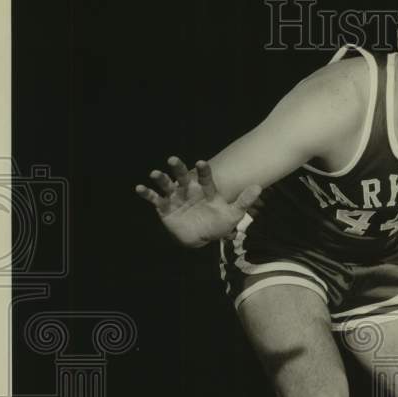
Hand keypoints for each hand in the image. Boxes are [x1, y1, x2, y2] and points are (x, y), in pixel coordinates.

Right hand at [135, 156, 262, 247]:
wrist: (201, 237)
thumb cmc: (217, 223)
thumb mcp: (232, 214)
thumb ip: (244, 201)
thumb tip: (259, 186)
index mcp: (205, 190)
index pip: (205, 178)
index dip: (204, 171)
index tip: (202, 162)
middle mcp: (189, 190)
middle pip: (184, 177)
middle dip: (179, 169)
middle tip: (173, 159)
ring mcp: (176, 197)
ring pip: (168, 185)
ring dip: (161, 179)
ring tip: (155, 173)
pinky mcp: (164, 207)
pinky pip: (154, 199)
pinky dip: (146, 193)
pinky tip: (138, 188)